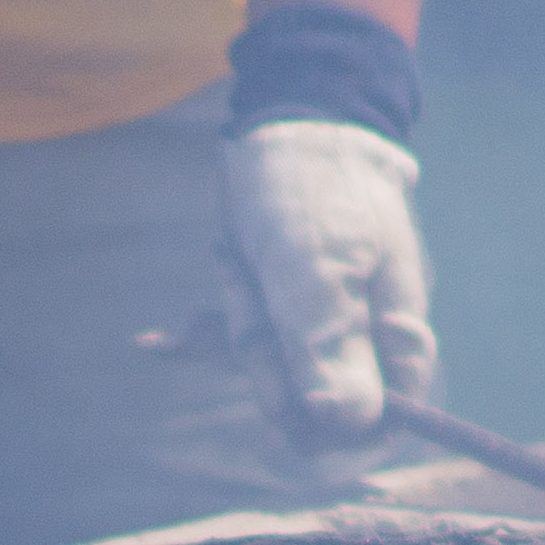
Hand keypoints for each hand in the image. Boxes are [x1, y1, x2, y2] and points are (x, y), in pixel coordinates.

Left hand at [217, 115, 433, 447]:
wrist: (288, 118)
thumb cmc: (313, 189)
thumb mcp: (314, 266)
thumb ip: (329, 343)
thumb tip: (346, 426)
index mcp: (392, 324)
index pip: (384, 411)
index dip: (342, 424)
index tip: (300, 408)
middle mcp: (356, 327)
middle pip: (313, 396)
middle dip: (269, 363)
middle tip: (253, 294)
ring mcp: (310, 313)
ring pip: (266, 363)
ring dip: (235, 329)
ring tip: (232, 257)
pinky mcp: (270, 298)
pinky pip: (233, 334)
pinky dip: (194, 337)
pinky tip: (152, 341)